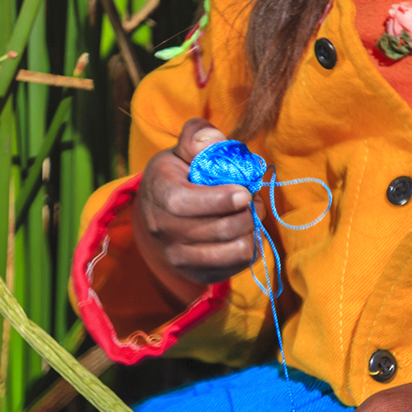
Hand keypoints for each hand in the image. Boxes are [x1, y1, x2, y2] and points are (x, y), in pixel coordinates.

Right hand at [129, 120, 258, 294]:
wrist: (160, 216)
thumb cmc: (178, 176)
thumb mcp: (181, 150)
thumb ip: (198, 137)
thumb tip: (214, 140)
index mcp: (158, 192)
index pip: (183, 204)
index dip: (218, 199)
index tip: (243, 191)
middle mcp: (163, 231)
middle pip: (219, 229)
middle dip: (247, 211)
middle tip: (252, 197)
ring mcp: (179, 257)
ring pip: (234, 250)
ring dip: (252, 228)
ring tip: (249, 212)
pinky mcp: (199, 274)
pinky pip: (239, 265)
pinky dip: (251, 246)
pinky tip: (244, 230)